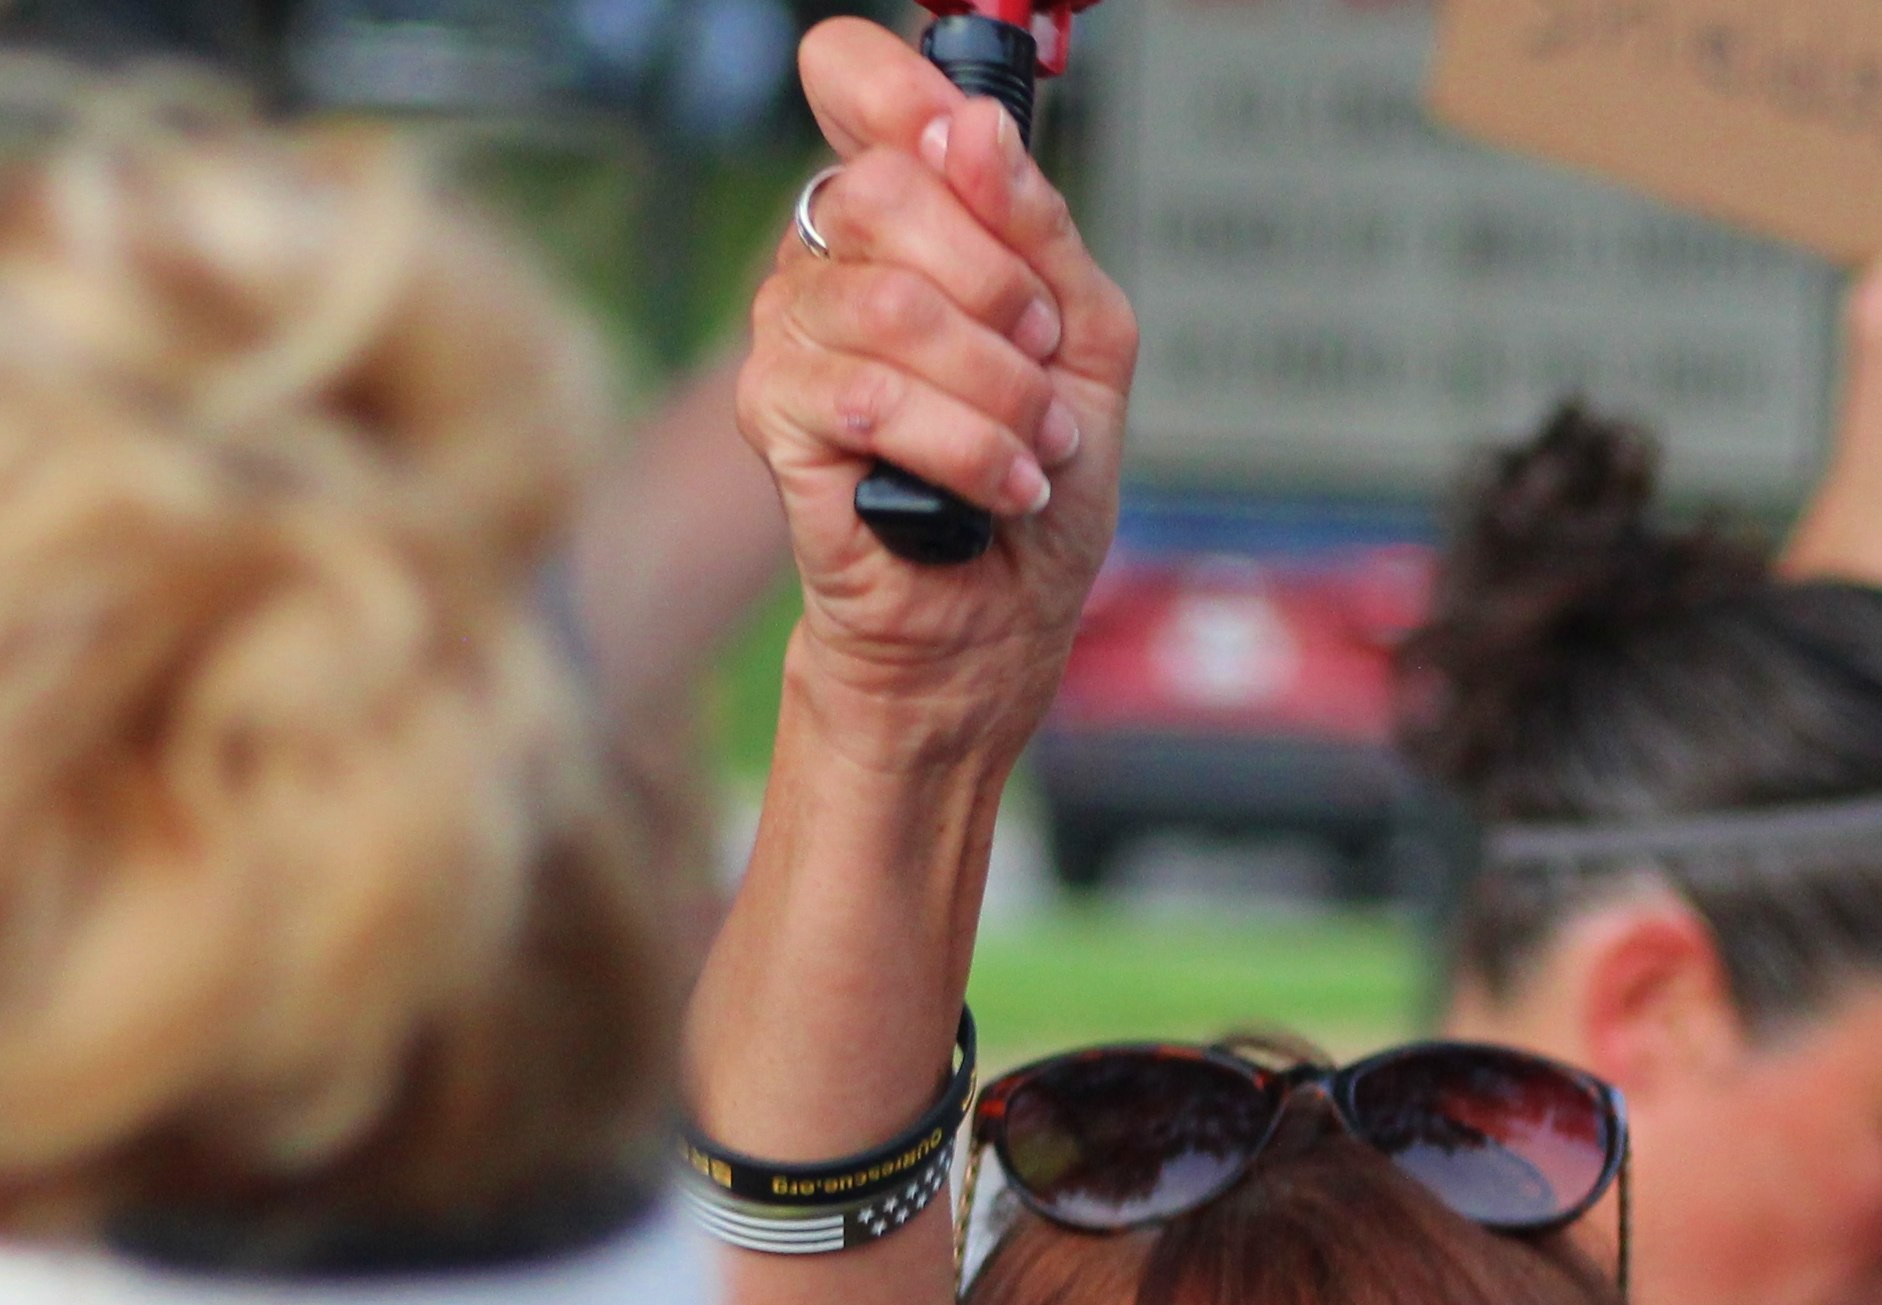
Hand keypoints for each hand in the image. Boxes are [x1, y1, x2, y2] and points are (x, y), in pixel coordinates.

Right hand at [737, 15, 1135, 768]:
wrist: (994, 628)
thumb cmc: (1031, 493)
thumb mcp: (1084, 346)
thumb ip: (1042, 233)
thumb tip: (974, 128)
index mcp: (902, 221)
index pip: (857, 80)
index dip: (901, 91)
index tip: (969, 148)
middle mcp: (829, 259)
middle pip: (888, 185)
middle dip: (1001, 290)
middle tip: (1043, 371)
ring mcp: (792, 335)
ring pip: (892, 303)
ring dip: (997, 390)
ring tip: (1033, 451)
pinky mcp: (777, 419)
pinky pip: (867, 394)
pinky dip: (961, 446)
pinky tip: (998, 487)